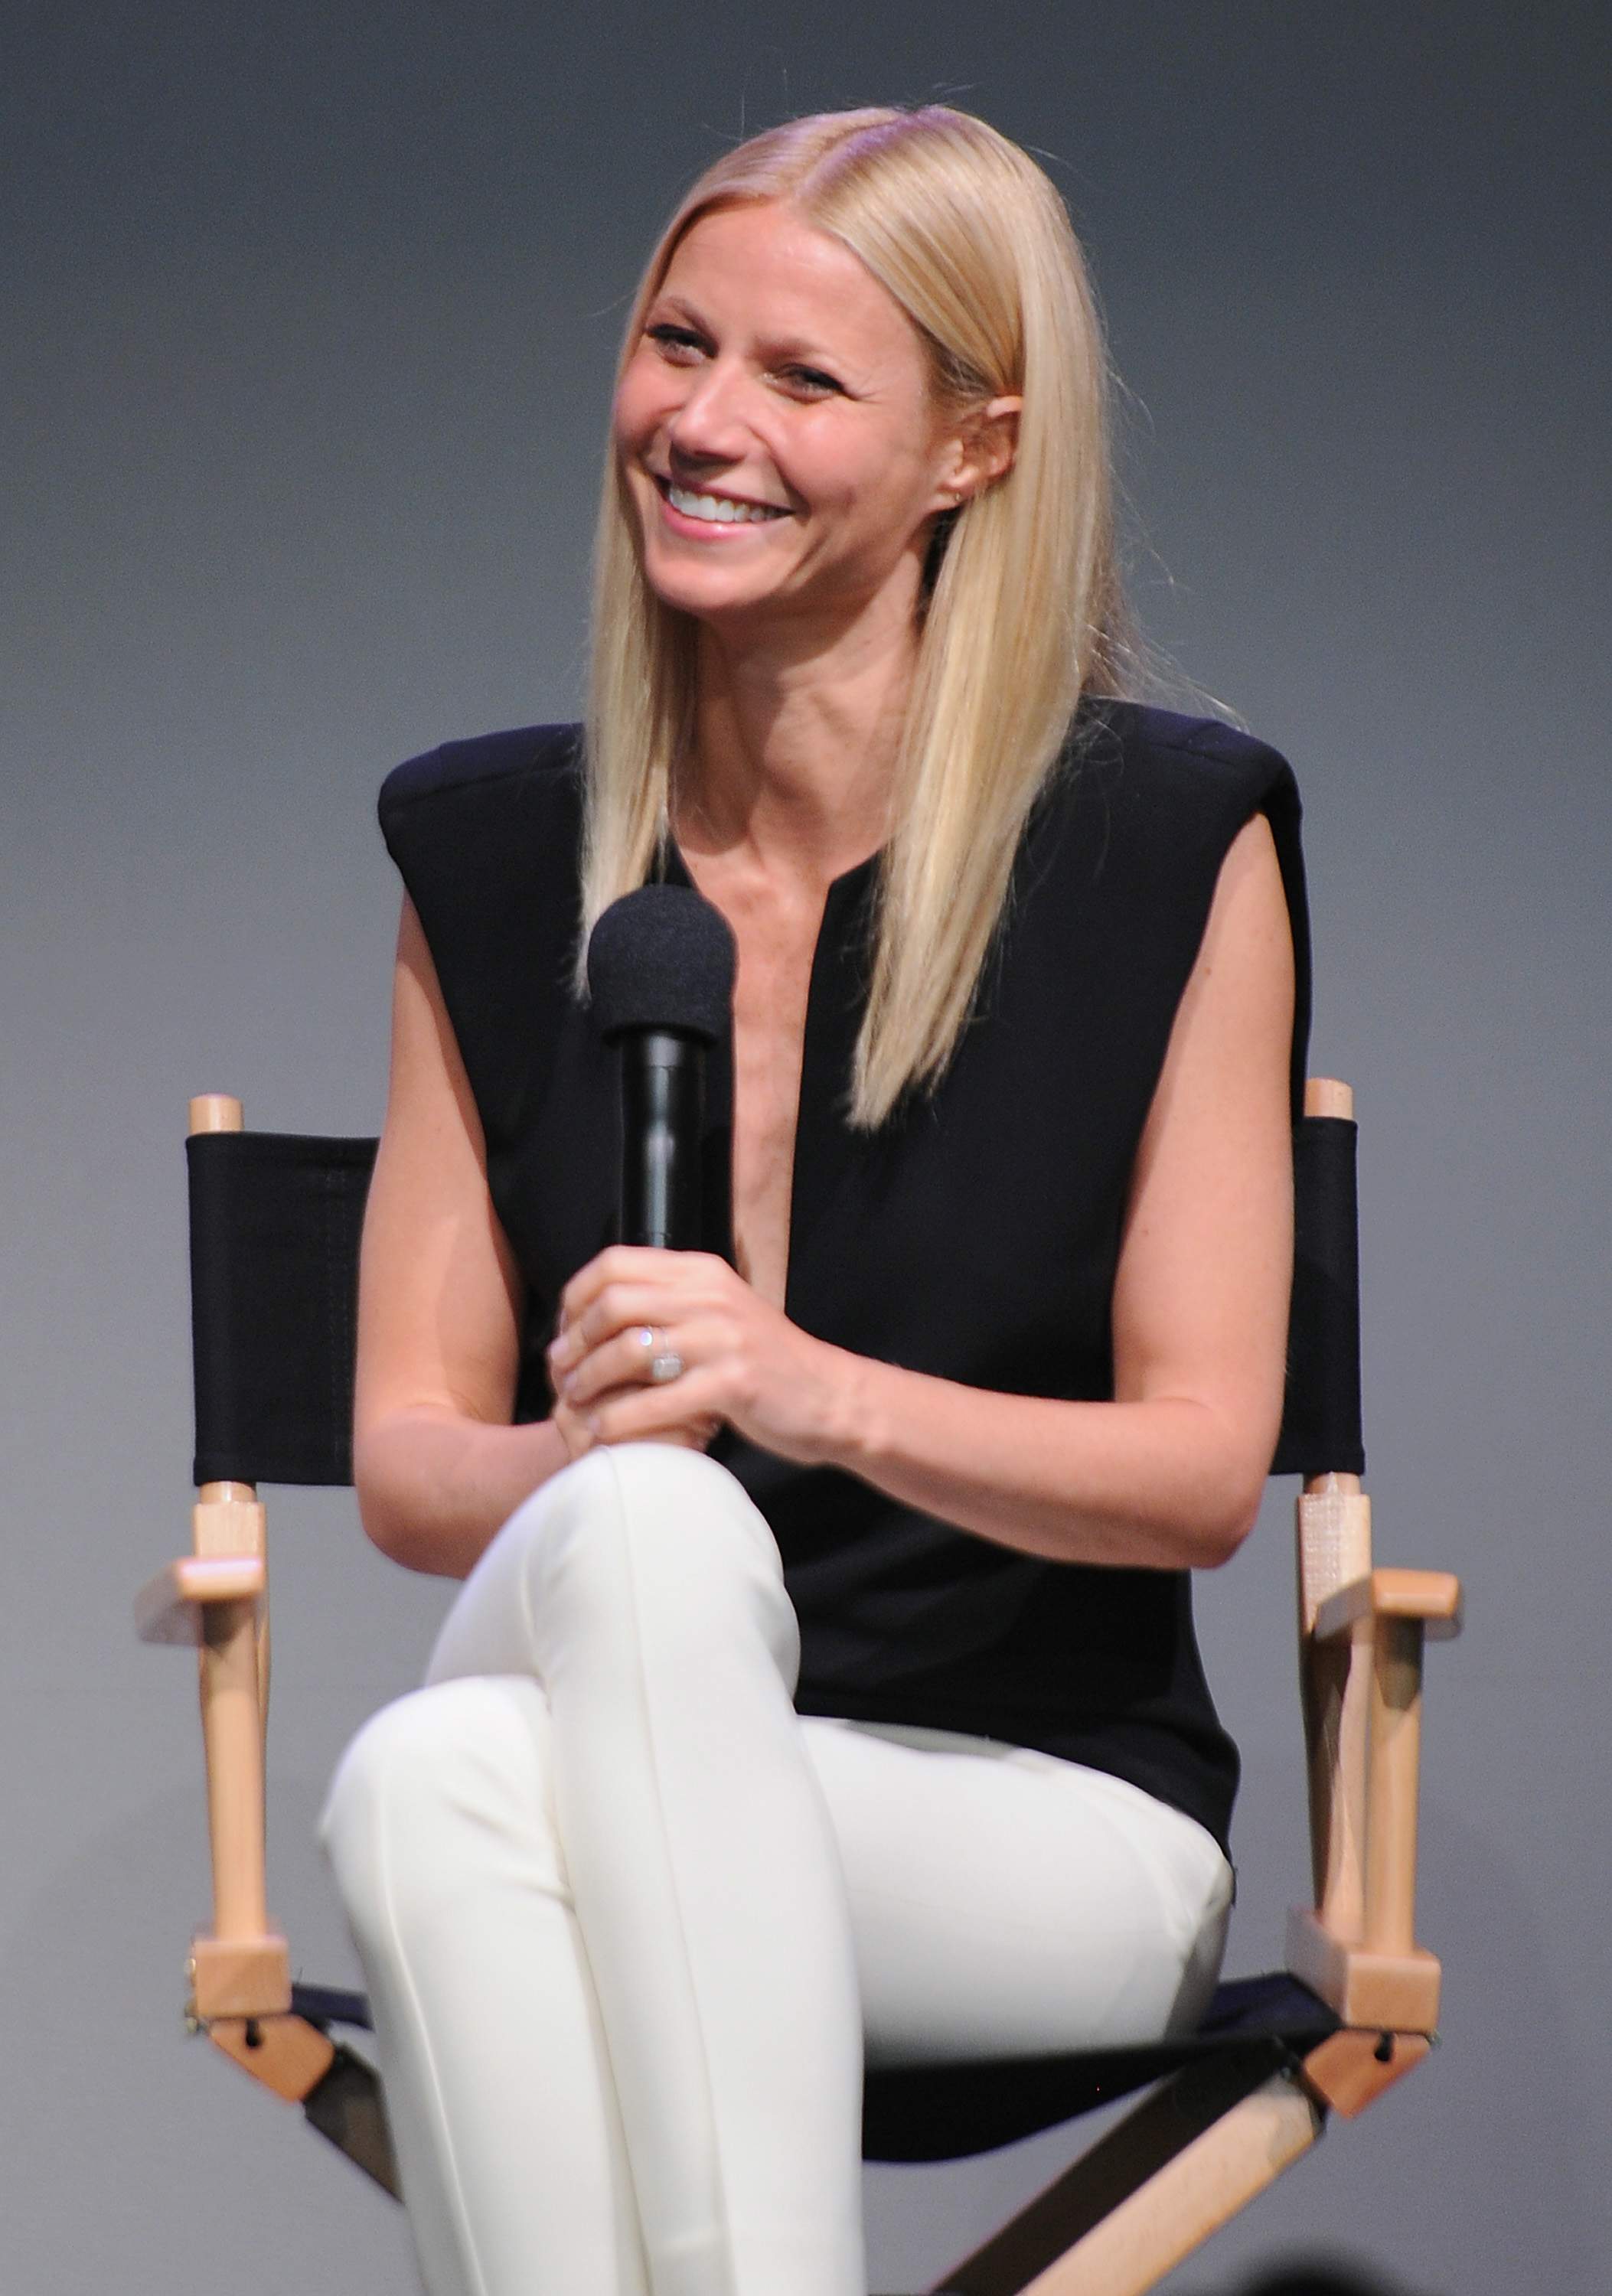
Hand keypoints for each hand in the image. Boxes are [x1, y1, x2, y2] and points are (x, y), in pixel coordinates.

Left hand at [546, 1246, 854, 1463]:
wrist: (829, 1396)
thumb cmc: (766, 1363)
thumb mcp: (721, 1313)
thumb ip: (673, 1302)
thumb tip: (603, 1308)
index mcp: (702, 1273)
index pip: (615, 1264)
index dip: (576, 1296)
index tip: (565, 1329)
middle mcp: (710, 1297)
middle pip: (614, 1304)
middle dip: (575, 1340)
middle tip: (560, 1370)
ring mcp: (723, 1339)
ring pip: (628, 1350)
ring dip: (589, 1380)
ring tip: (574, 1401)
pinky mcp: (732, 1384)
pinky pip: (655, 1401)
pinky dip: (618, 1419)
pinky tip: (602, 1432)